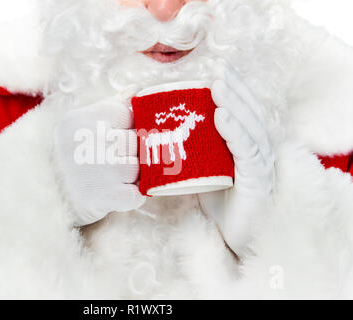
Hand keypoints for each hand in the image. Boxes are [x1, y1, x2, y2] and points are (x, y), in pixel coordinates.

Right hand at [54, 86, 145, 226]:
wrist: (44, 195)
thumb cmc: (70, 153)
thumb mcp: (81, 122)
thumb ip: (111, 105)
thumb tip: (135, 90)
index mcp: (81, 120)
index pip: (127, 115)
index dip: (128, 127)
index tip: (118, 135)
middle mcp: (89, 143)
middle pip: (134, 142)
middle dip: (130, 152)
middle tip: (116, 159)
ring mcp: (99, 172)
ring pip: (139, 167)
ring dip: (132, 175)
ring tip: (115, 177)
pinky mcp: (106, 197)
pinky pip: (137, 194)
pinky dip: (133, 195)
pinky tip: (119, 192)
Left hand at [198, 60, 274, 256]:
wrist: (237, 235)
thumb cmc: (222, 203)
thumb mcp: (206, 171)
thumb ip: (196, 153)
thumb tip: (165, 135)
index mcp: (249, 146)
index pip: (244, 112)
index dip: (234, 90)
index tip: (217, 71)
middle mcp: (259, 150)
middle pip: (249, 113)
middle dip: (234, 89)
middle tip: (218, 70)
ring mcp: (261, 164)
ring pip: (249, 127)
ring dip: (233, 104)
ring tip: (217, 86)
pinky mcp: (257, 180)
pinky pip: (247, 152)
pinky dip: (235, 132)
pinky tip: (222, 116)